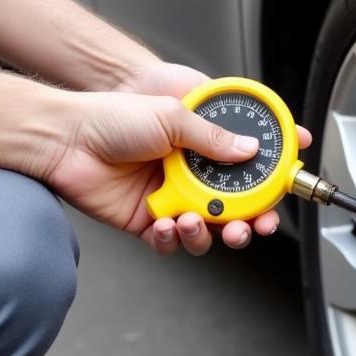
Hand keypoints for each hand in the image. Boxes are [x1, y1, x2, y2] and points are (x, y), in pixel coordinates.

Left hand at [74, 62, 314, 254]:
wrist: (67, 138)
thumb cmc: (115, 114)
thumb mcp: (173, 115)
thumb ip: (213, 136)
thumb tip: (250, 150)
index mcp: (201, 140)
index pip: (247, 157)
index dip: (271, 170)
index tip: (288, 181)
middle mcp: (191, 169)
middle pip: (235, 202)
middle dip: (250, 218)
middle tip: (254, 224)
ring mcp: (171, 196)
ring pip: (207, 227)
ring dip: (210, 232)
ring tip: (197, 222)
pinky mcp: (148, 220)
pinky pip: (172, 241)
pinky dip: (175, 240)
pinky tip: (168, 226)